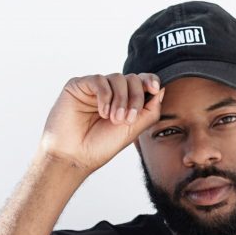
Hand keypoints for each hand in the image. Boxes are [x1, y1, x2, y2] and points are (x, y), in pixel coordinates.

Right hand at [38, 72, 164, 173]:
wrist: (74, 156)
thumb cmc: (100, 146)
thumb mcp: (132, 131)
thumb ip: (149, 111)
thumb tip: (161, 89)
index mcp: (123, 102)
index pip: (140, 83)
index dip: (149, 81)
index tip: (154, 88)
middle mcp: (110, 93)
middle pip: (132, 79)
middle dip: (135, 97)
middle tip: (128, 119)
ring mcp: (94, 88)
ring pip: (117, 78)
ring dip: (120, 99)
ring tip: (113, 119)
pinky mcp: (79, 86)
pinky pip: (99, 80)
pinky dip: (105, 96)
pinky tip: (103, 112)